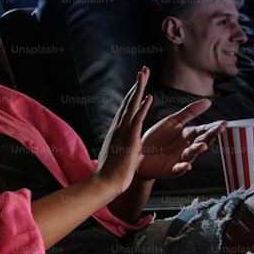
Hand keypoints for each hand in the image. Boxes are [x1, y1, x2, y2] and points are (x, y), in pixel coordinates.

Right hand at [95, 67, 152, 191]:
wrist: (104, 183)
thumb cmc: (110, 173)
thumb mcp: (114, 154)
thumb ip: (117, 145)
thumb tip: (117, 143)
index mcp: (116, 131)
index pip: (124, 108)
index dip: (131, 94)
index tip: (137, 83)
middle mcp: (118, 128)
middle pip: (128, 101)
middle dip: (136, 85)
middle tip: (144, 70)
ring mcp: (123, 133)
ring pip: (131, 106)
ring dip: (139, 89)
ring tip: (145, 74)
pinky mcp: (129, 140)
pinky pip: (138, 120)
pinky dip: (143, 107)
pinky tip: (149, 97)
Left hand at [137, 101, 226, 178]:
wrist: (139, 153)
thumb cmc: (157, 138)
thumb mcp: (173, 121)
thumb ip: (190, 112)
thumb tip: (208, 102)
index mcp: (188, 135)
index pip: (203, 130)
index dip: (213, 127)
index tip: (224, 123)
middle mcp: (187, 147)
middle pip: (201, 141)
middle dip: (210, 136)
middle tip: (219, 130)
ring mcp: (180, 159)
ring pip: (191, 154)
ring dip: (197, 150)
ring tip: (202, 146)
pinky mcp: (170, 169)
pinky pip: (178, 169)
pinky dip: (183, 168)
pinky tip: (187, 165)